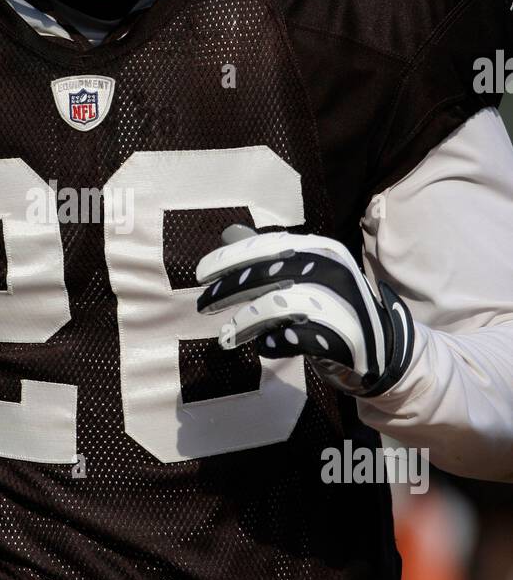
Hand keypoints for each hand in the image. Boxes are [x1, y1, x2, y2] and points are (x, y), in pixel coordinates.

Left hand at [196, 225, 413, 397]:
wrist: (379, 346)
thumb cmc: (330, 305)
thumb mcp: (304, 273)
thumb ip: (267, 255)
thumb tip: (228, 233)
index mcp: (320, 249)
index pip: (265, 245)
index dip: (229, 258)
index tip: (200, 274)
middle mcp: (330, 270)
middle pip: (265, 273)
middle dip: (227, 289)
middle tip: (202, 305)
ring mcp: (337, 303)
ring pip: (275, 306)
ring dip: (245, 322)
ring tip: (229, 336)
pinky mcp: (340, 338)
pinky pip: (293, 339)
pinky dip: (272, 343)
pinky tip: (265, 346)